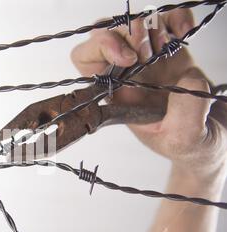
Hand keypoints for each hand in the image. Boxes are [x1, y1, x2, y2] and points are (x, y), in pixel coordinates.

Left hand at [71, 9, 226, 177]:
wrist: (214, 137)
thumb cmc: (191, 145)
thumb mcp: (183, 139)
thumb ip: (185, 112)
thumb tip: (188, 77)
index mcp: (117, 95)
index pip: (86, 61)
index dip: (100, 50)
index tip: (128, 58)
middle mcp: (126, 74)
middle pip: (105, 34)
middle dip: (126, 34)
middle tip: (149, 51)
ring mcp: (148, 58)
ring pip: (134, 22)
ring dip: (152, 26)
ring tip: (169, 47)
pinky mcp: (171, 47)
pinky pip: (166, 18)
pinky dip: (176, 18)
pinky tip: (184, 34)